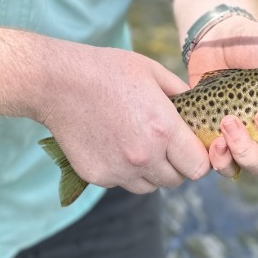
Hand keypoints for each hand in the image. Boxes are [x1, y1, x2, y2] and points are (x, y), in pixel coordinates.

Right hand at [40, 49, 209, 195]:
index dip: (199, 157)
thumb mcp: (152, 71)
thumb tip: (197, 110)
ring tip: (137, 142)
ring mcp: (119, 170)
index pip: (199, 167)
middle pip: (177, 180)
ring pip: (150, 186)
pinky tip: (113, 143)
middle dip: (176, 164)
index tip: (190, 146)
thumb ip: (180, 94)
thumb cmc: (107, 71)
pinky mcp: (97, 177)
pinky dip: (123, 170)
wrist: (58, 82)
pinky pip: (122, 182)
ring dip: (151, 171)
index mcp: (163, 130)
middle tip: (164, 143)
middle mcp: (144, 156)